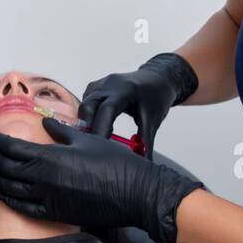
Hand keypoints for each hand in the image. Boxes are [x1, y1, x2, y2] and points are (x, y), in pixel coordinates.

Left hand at [0, 117, 203, 242]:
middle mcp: (44, 177)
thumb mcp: (86, 139)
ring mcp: (48, 197)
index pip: (13, 146)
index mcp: (50, 156)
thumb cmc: (113, 162)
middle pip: (6, 166)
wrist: (134, 193)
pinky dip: (9, 198)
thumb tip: (45, 124)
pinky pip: (24, 206)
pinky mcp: (55, 212)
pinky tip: (0, 192)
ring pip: (10, 187)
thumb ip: (61, 132)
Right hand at [80, 52, 198, 157]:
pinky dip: (88, 117)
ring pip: (85, 105)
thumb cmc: (156, 97)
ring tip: (94, 141)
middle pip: (88, 106)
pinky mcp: (95, 86)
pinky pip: (86, 102)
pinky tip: (96, 128)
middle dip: (88, 128)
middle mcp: (109, 84)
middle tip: (92, 148)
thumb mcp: (153, 121)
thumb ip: (145, 143)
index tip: (99, 150)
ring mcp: (101, 84)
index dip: (101, 130)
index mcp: (126, 90)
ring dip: (87, 123)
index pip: (107, 110)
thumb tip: (143, 165)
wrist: (158, 78)